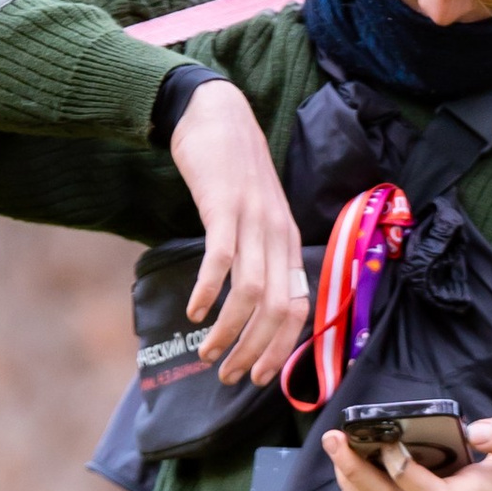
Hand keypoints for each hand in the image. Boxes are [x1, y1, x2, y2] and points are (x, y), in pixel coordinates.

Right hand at [169, 76, 308, 386]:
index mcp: (287, 242)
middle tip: (227, 375)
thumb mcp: (255, 215)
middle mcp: (277, 235)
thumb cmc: (230, 170)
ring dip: (229, 331)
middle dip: (254, 352)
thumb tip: (251, 303)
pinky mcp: (224, 206)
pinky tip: (193, 311)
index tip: (257, 377)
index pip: (298, 309)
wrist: (215, 113)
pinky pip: (223, 259)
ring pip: (252, 292)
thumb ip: (258, 254)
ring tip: (206, 353)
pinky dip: (210, 291)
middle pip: (277, 309)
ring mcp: (253, 220)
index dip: (280, 349)